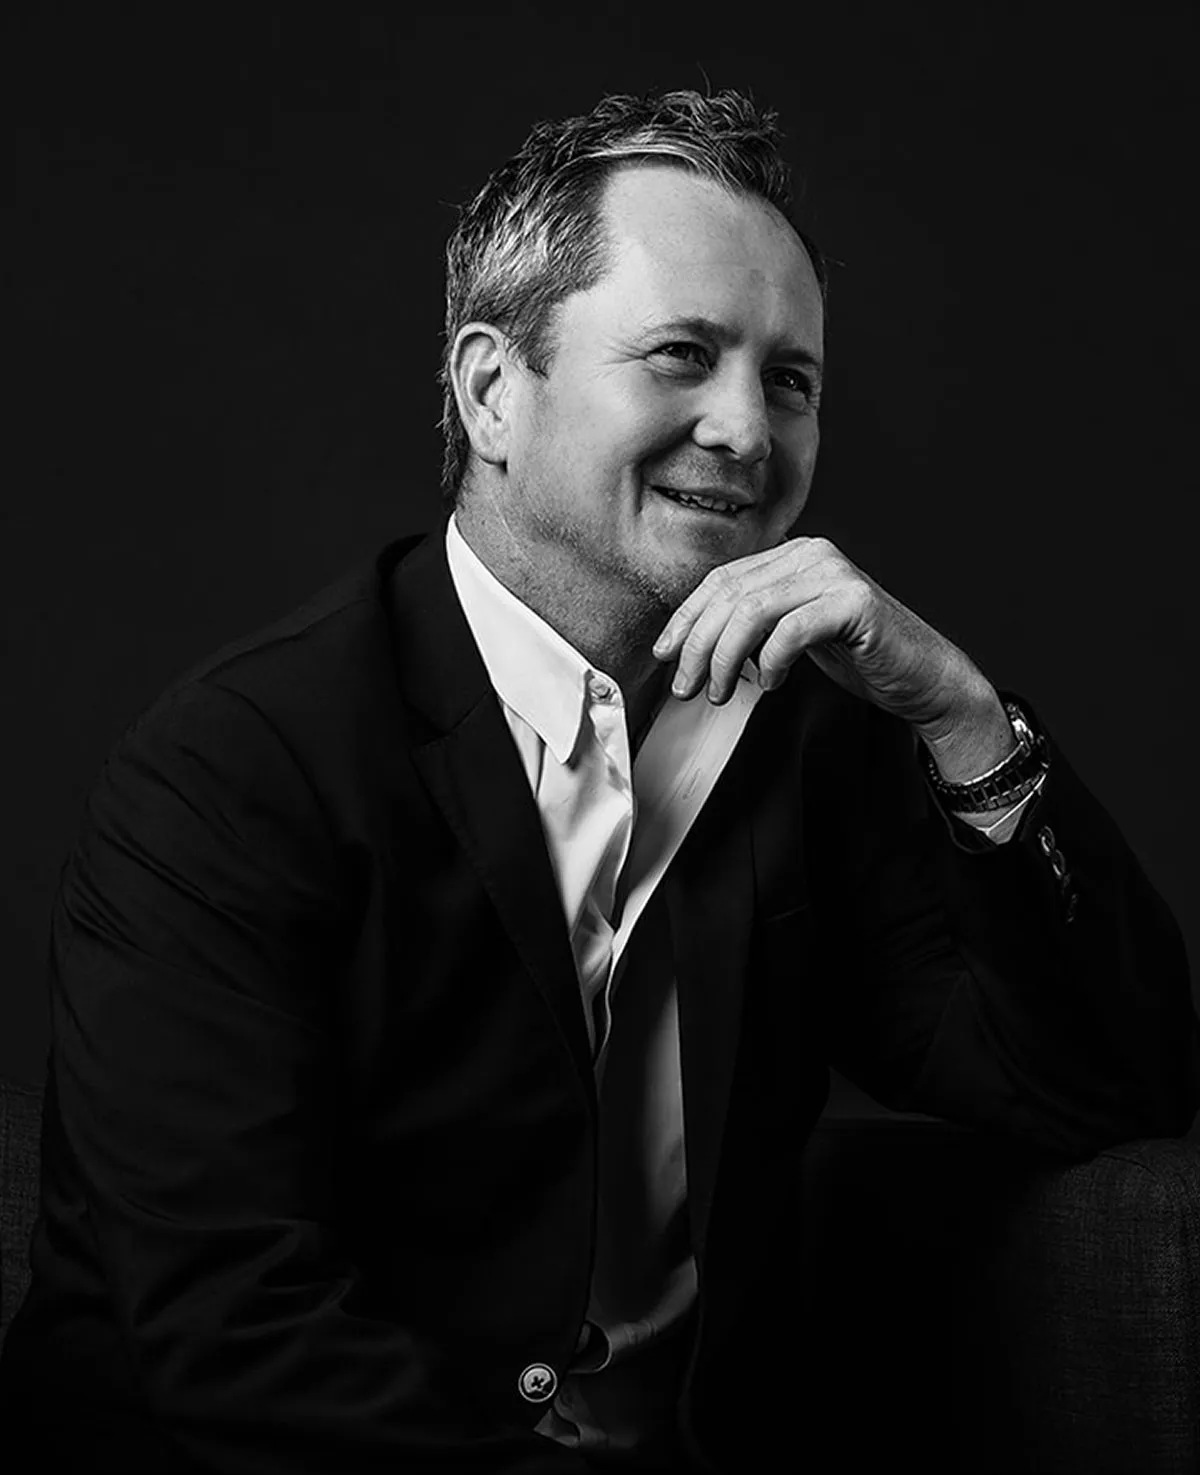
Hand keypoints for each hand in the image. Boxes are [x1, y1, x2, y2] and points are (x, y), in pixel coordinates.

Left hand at [651, 536, 1001, 753]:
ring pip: (751, 612)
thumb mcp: (792, 636)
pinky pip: (790, 631)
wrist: (924, 679)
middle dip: (697, 646)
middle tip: (684, 687)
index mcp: (792, 555)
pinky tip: (771, 684)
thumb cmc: (859, 658)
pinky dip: (771, 662)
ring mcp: (834, 573)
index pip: (720, 580)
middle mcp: (811, 552)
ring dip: (724, 659)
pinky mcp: (854, 601)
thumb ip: (753, 626)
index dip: (686, 619)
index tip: (664, 654)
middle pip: (729, 595)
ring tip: (719, 693)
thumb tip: (691, 645)